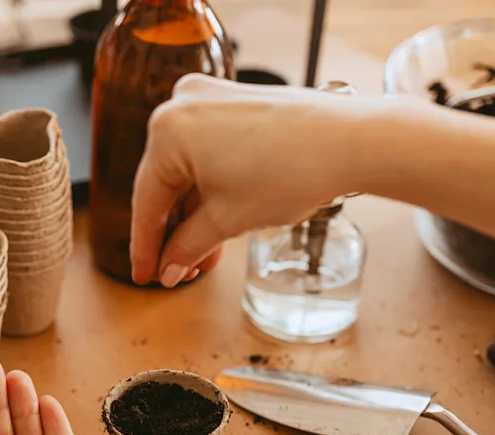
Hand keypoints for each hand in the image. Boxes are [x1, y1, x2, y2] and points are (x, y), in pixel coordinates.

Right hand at [130, 74, 375, 286]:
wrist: (349, 141)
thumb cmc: (290, 170)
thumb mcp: (227, 220)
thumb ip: (187, 246)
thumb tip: (168, 267)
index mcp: (166, 131)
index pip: (146, 201)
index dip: (145, 247)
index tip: (144, 275)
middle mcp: (181, 105)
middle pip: (165, 184)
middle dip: (174, 232)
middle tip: (177, 270)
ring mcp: (208, 100)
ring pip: (188, 170)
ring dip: (194, 215)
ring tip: (204, 255)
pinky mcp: (233, 103)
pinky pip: (207, 151)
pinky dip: (210, 188)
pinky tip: (217, 223)